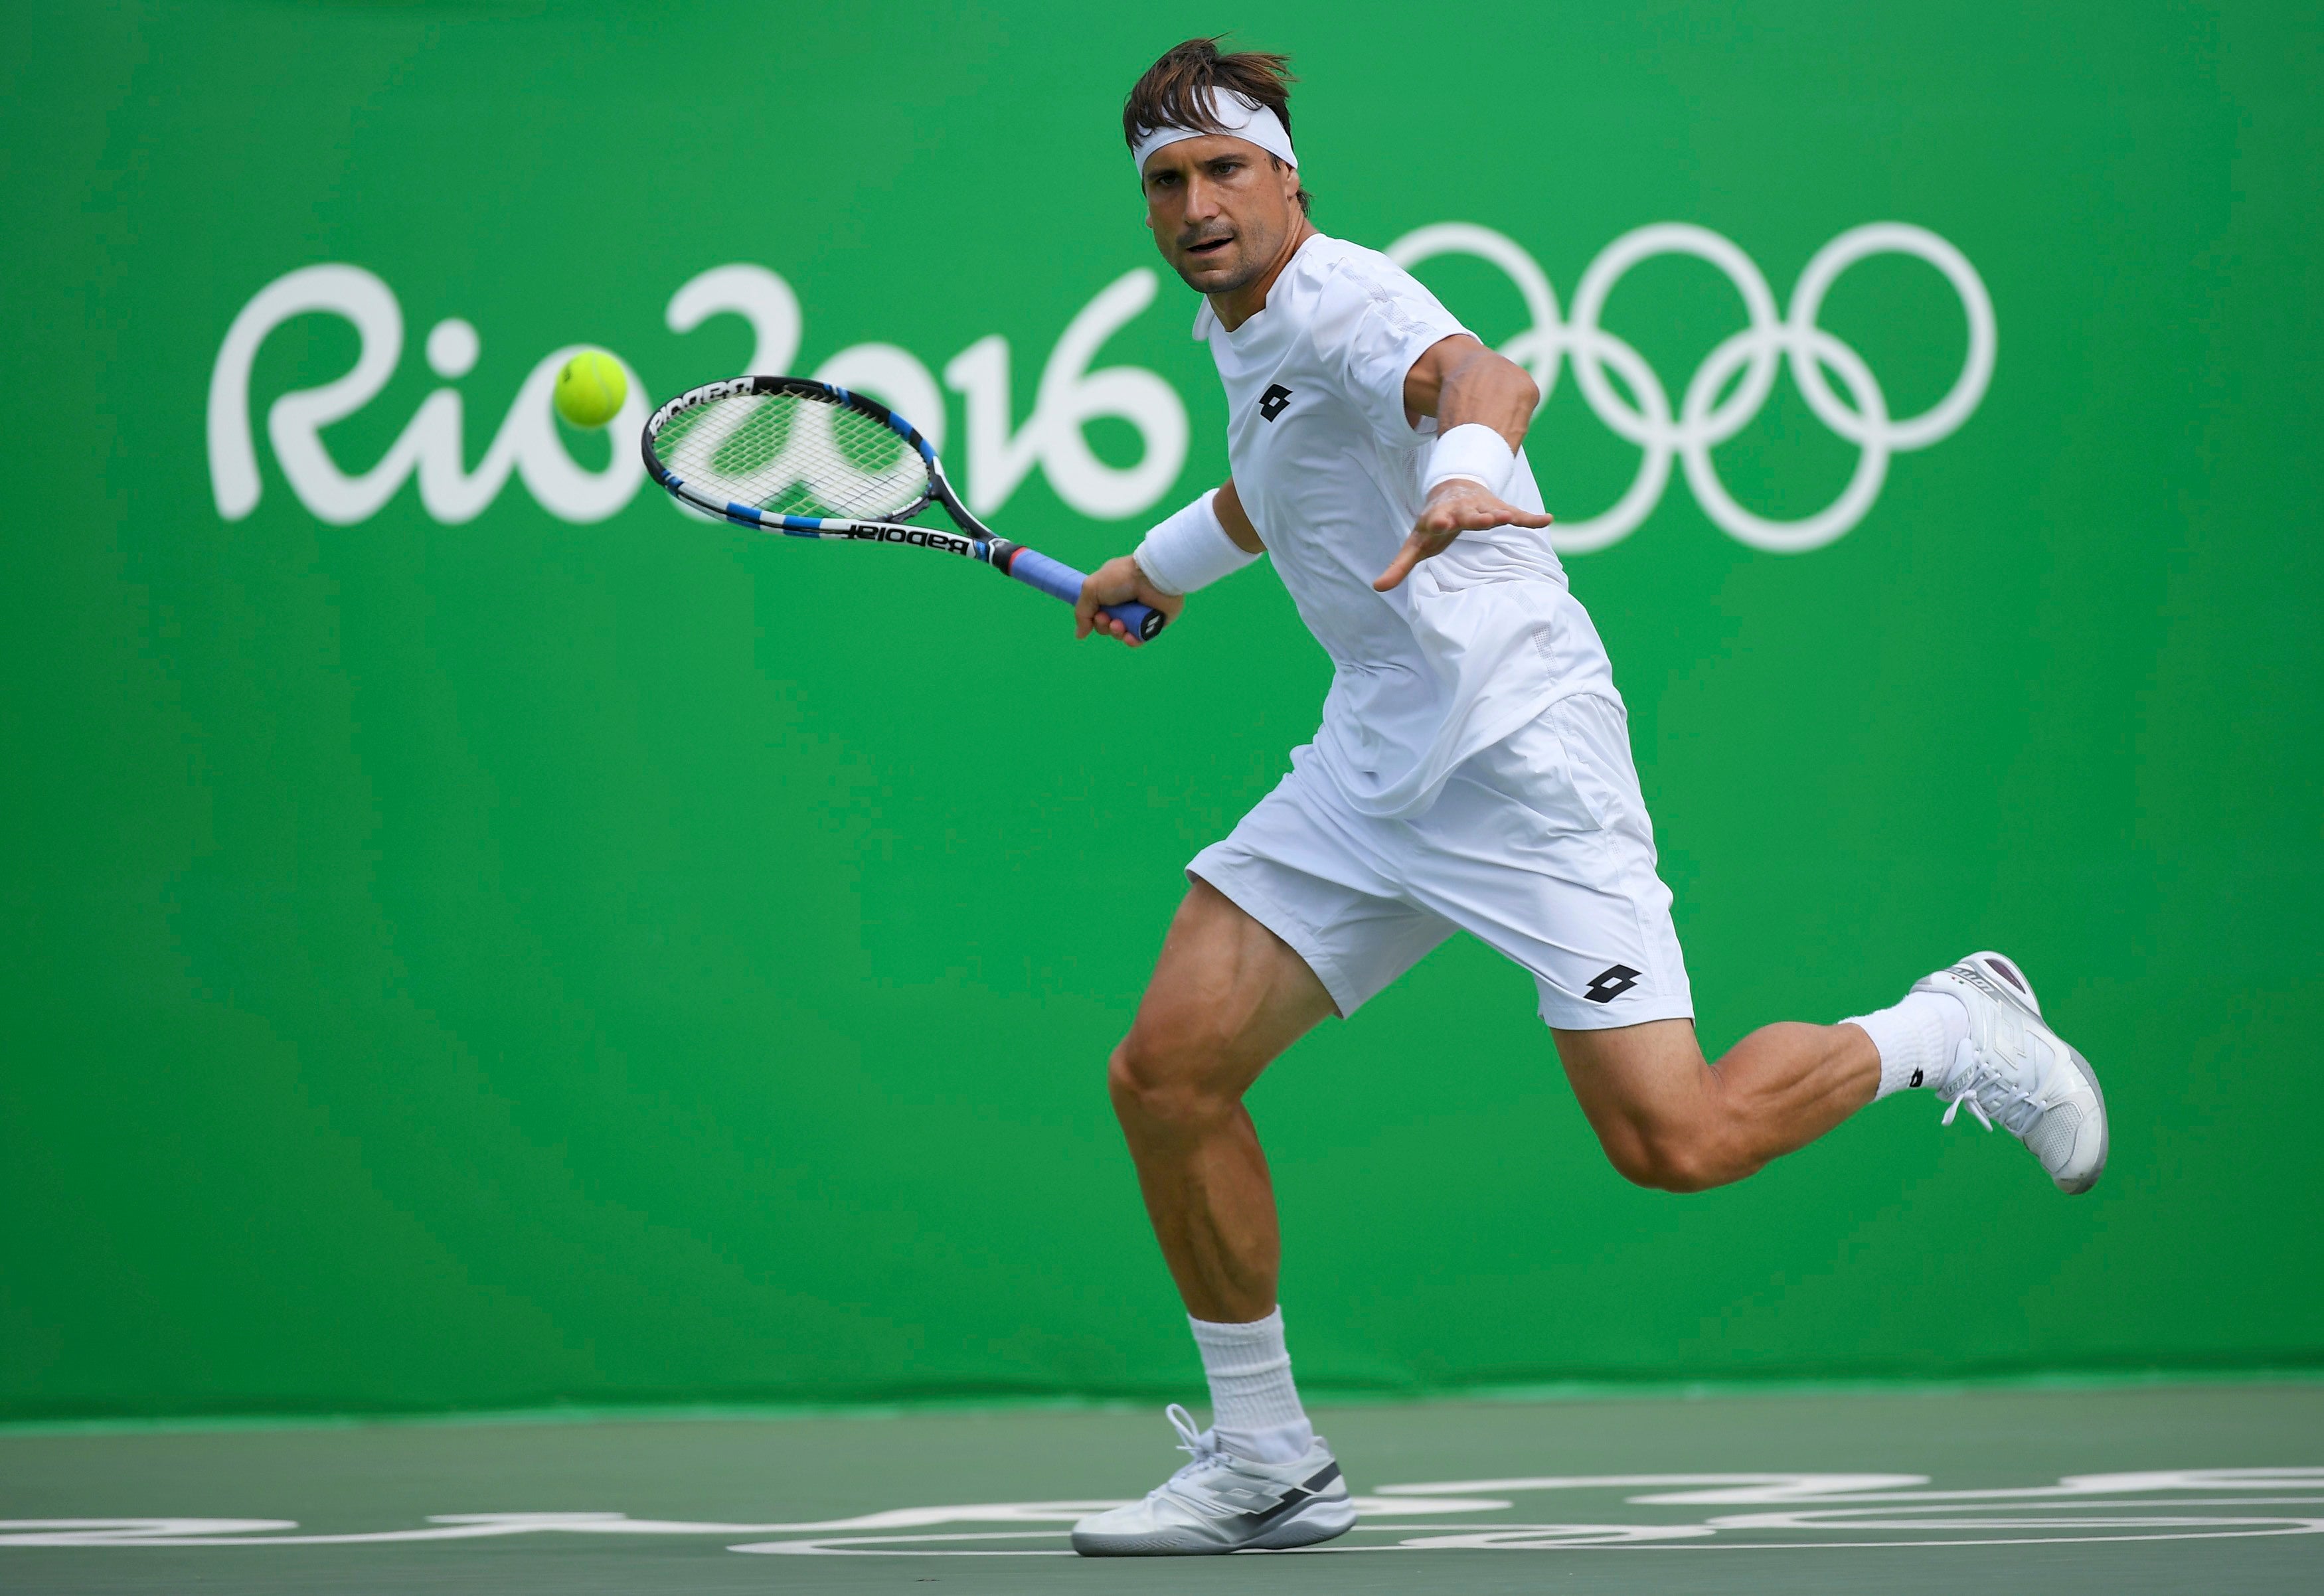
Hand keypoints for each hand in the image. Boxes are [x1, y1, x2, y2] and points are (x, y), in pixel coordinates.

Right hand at [1075, 555, 1185, 646]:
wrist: (1151, 577)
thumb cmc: (1120, 578)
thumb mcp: (1091, 589)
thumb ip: (1082, 612)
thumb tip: (1079, 635)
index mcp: (1110, 592)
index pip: (1097, 613)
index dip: (1094, 619)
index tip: (1096, 615)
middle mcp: (1123, 604)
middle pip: (1107, 626)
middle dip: (1104, 626)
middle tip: (1108, 618)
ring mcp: (1138, 614)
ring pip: (1122, 634)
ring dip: (1117, 632)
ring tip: (1120, 624)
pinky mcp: (1153, 623)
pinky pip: (1139, 638)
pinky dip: (1132, 640)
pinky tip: (1129, 637)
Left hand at [1373, 480, 1553, 591]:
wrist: (1452, 487)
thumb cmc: (1432, 522)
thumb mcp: (1415, 544)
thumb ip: (1399, 566)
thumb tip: (1377, 587)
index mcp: (1438, 518)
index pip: (1438, 520)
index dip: (1439, 521)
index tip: (1441, 523)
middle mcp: (1461, 510)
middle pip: (1468, 515)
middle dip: (1475, 517)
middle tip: (1486, 520)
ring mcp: (1482, 508)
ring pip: (1492, 511)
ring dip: (1501, 515)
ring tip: (1509, 518)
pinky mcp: (1498, 508)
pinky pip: (1517, 515)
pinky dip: (1530, 519)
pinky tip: (1547, 520)